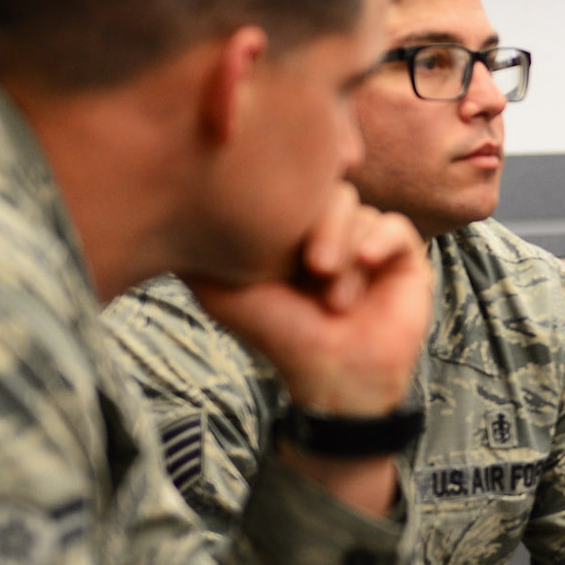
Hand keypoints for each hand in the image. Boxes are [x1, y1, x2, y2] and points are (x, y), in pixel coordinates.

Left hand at [190, 183, 429, 415]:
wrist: (333, 377)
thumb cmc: (281, 336)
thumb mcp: (224, 294)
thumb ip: (196, 255)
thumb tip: (160, 216)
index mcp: (293, 229)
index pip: (293, 186)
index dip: (288, 206)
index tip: (274, 245)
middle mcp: (331, 229)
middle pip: (328, 192)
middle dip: (321, 229)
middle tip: (313, 267)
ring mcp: (368, 240)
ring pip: (360, 212)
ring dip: (346, 251)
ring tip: (334, 295)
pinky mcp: (404, 257)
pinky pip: (395, 227)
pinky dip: (380, 240)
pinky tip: (367, 262)